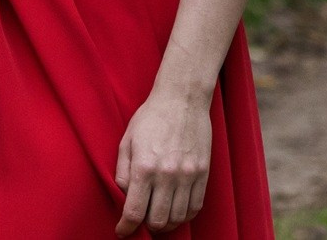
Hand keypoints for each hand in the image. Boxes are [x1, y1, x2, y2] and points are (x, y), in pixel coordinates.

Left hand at [114, 87, 212, 235]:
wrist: (182, 99)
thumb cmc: (151, 118)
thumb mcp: (127, 141)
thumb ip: (123, 172)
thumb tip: (125, 197)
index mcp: (144, 166)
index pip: (135, 211)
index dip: (126, 227)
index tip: (122, 231)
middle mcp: (167, 174)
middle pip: (158, 220)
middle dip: (146, 226)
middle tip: (141, 220)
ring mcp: (188, 175)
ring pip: (178, 217)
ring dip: (166, 223)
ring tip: (158, 216)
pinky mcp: (203, 173)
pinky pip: (195, 206)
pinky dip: (184, 215)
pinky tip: (176, 210)